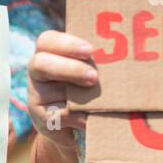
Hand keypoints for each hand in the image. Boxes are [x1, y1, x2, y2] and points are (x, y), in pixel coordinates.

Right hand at [27, 31, 98, 152]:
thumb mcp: (91, 69)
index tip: (90, 50)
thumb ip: (99, 62)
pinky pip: (58, 116)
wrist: (79, 121)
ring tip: (97, 99)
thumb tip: (126, 61)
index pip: (47, 41)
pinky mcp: (42, 118)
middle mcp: (38, 72)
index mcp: (50, 53)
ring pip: (48, 91)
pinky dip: (78, 117)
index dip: (67, 44)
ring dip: (75, 94)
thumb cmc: (90, 85)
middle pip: (40, 62)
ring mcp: (36, 95)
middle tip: (94, 77)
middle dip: (69, 68)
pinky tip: (92, 119)